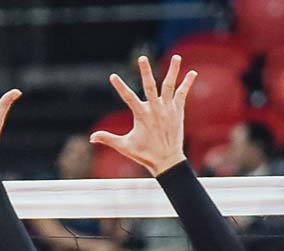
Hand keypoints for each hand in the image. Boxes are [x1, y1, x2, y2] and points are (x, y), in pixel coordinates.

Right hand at [89, 55, 196, 176]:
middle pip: (149, 86)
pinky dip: (187, 83)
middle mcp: (155, 109)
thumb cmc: (144, 154)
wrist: (167, 161)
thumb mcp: (124, 146)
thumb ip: (108, 139)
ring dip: (173, 71)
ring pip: (169, 86)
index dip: (120, 86)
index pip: (128, 97)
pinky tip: (192, 73)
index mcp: (141, 115)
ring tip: (176, 57)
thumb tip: (91, 138)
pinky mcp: (177, 112)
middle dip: (145, 71)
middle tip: (142, 58)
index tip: (113, 76)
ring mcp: (168, 109)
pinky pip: (182, 94)